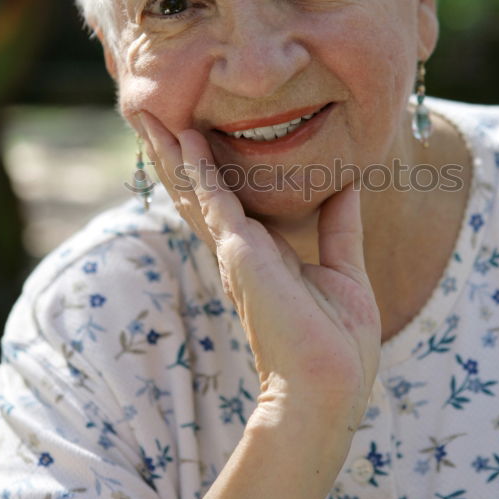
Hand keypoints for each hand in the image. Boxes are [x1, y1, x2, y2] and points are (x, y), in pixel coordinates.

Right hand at [134, 112, 380, 428]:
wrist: (330, 384)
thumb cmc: (339, 343)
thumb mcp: (346, 270)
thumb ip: (341, 226)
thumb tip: (350, 186)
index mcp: (261, 256)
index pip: (227, 203)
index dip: (207, 169)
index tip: (194, 134)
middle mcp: (239, 252)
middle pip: (198, 192)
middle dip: (176, 154)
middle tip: (153, 114)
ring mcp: (234, 251)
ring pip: (194, 190)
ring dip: (172, 152)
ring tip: (149, 114)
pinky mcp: (238, 252)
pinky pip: (212, 199)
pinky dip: (197, 167)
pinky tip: (184, 137)